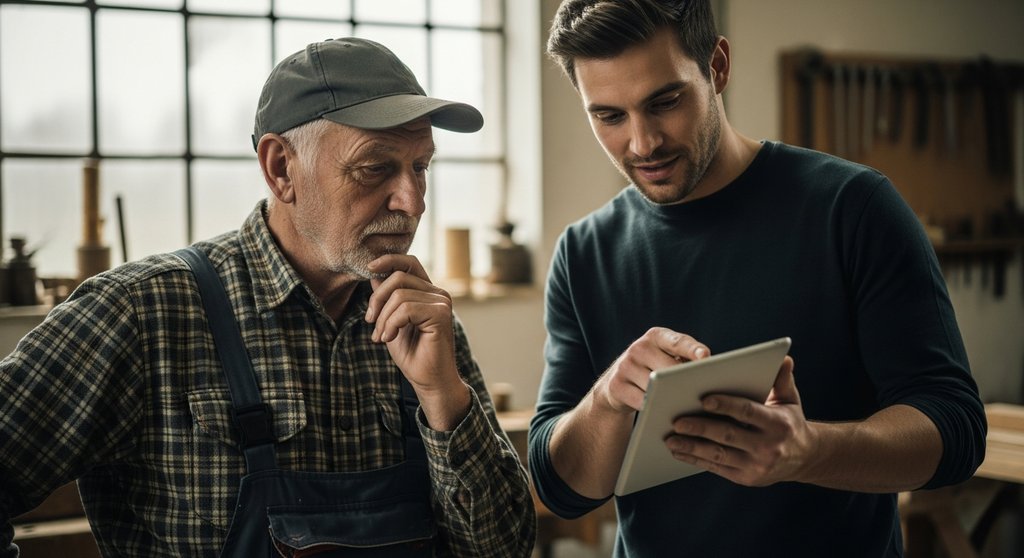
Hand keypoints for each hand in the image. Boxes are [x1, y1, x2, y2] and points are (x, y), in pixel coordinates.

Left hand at [364, 254, 463, 397]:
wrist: (429, 381)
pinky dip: (390, 324)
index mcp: (428, 292)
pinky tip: (389, 338)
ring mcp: (441, 302)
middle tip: (370, 323)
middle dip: (377, 299)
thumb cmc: (413, 355)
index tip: (369, 268)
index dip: (389, 260)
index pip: (409, 263)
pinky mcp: (441, 314)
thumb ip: (386, 300)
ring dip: (382, 318)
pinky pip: (405, 309)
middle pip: (398, 278)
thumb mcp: (390, 323)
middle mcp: (438, 293)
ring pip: (399, 295)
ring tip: (381, 337)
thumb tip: (375, 276)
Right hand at [595, 328, 710, 413]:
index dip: (692, 349)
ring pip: (655, 387)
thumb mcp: (668, 357)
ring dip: (670, 397)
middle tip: (700, 393)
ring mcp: (625, 366)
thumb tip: (707, 375)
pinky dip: (654, 408)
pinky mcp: (616, 386)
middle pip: (669, 369)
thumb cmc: (655, 368)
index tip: (705, 356)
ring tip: (683, 404)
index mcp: (656, 336)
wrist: (618, 381)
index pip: (678, 341)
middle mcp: (639, 347)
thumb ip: (686, 359)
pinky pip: (642, 401)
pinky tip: (663, 412)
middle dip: (684, 381)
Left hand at [664, 356, 812, 485]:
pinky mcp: (745, 478)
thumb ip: (782, 379)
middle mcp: (768, 447)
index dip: (726, 405)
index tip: (703, 399)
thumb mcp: (790, 400)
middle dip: (700, 428)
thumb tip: (784, 358)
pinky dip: (695, 460)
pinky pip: (716, 468)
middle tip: (676, 421)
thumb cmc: (789, 422)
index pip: (748, 412)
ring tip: (670, 439)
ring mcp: (756, 465)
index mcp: (778, 424)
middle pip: (728, 435)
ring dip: (692, 447)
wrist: (805, 459)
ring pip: (719, 455)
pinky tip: (679, 451)